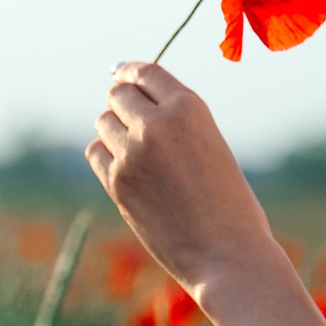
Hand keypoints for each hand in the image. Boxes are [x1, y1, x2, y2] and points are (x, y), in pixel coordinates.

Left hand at [87, 62, 275, 294]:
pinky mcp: (117, 183)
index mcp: (189, 108)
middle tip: (129, 116)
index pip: (146, 72)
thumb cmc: (230, 205)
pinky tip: (124, 169)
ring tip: (135, 151)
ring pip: (103, 122)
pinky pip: (95, 153)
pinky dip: (105, 156)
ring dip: (113, 130)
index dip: (129, 71)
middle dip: (122, 102)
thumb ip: (176, 124)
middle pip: (118, 94)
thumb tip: (131, 107)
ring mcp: (132, 153)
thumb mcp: (211, 145)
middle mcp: (157, 124)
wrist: (227, 255)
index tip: (120, 72)